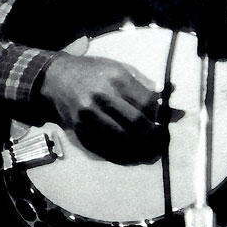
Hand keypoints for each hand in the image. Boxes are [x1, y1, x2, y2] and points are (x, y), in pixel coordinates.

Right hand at [38, 48, 161, 159]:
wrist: (56, 80)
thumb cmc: (93, 72)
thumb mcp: (120, 68)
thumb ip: (144, 83)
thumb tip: (170, 94)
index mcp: (116, 79)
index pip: (146, 103)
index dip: (159, 116)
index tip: (164, 122)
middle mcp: (102, 98)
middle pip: (136, 123)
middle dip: (154, 135)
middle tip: (162, 142)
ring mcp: (88, 116)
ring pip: (121, 139)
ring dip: (140, 150)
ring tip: (152, 154)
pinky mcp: (79, 131)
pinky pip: (103, 149)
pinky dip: (121, 156)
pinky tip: (132, 158)